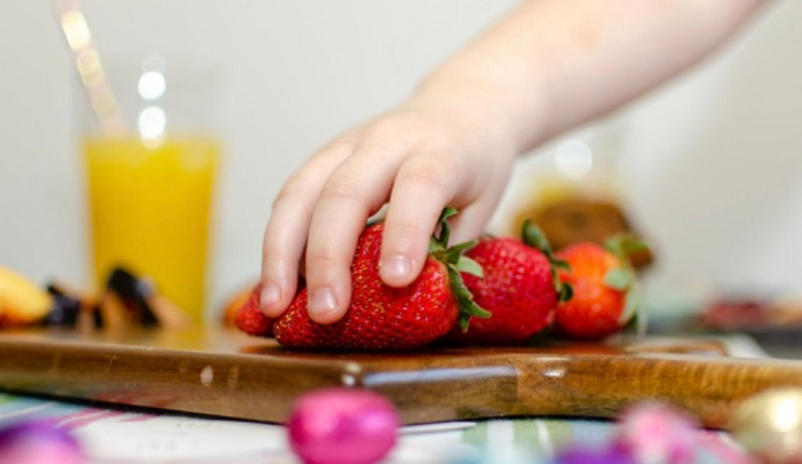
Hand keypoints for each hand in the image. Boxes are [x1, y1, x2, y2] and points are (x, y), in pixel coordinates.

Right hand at [259, 92, 515, 323]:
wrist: (458, 106)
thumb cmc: (473, 164)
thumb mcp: (482, 203)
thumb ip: (450, 247)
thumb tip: (410, 302)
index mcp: (440, 150)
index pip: (419, 186)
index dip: (405, 231)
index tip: (396, 280)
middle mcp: (387, 141)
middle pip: (346, 191)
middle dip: (328, 256)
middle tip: (325, 313)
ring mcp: (347, 145)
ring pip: (301, 192)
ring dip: (281, 253)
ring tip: (272, 305)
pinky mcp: (323, 157)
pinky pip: (290, 197)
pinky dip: (278, 242)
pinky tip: (273, 281)